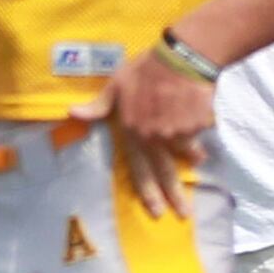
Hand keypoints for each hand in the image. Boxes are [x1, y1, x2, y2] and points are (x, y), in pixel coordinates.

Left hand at [70, 46, 213, 219]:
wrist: (183, 57)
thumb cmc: (147, 68)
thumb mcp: (117, 84)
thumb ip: (99, 105)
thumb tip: (71, 113)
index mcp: (134, 132)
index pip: (139, 169)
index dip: (148, 192)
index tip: (156, 212)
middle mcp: (155, 138)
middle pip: (166, 173)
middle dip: (175, 196)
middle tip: (184, 215)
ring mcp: (178, 133)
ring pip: (187, 151)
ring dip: (193, 155)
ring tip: (198, 158)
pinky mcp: (197, 124)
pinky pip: (199, 133)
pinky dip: (200, 130)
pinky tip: (201, 121)